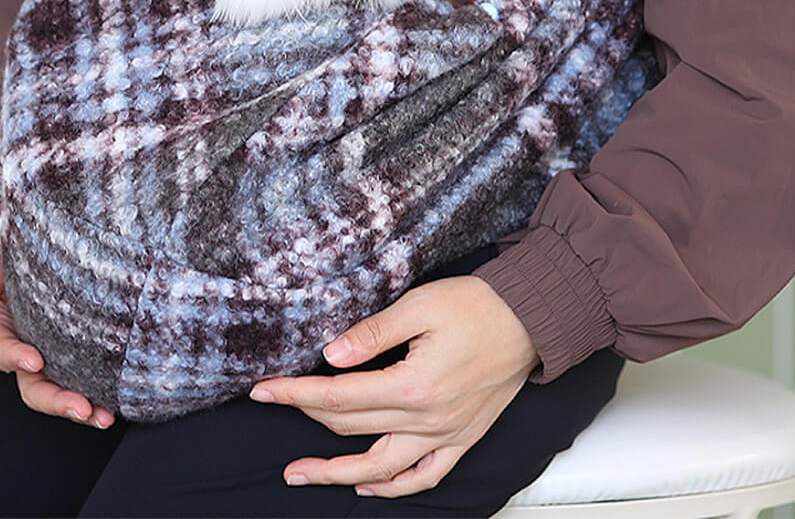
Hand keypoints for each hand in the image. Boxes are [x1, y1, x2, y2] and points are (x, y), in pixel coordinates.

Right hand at [0, 231, 114, 428]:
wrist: (24, 248)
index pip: (1, 348)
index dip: (15, 357)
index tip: (35, 360)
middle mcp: (20, 347)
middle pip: (32, 385)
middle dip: (56, 400)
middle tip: (82, 408)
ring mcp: (46, 351)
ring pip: (58, 388)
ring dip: (80, 407)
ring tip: (105, 418)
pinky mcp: (70, 347)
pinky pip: (82, 373)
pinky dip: (98, 389)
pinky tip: (118, 402)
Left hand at [250, 275, 538, 497]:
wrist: (530, 318)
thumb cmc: (476, 305)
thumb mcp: (419, 306)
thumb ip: (372, 333)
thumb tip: (330, 355)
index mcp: (412, 386)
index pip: (337, 396)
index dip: (295, 393)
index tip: (263, 390)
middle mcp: (427, 420)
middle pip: (350, 429)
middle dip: (304, 418)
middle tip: (271, 409)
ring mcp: (446, 435)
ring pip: (381, 468)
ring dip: (337, 474)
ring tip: (301, 475)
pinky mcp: (463, 439)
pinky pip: (424, 478)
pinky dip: (393, 488)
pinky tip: (369, 486)